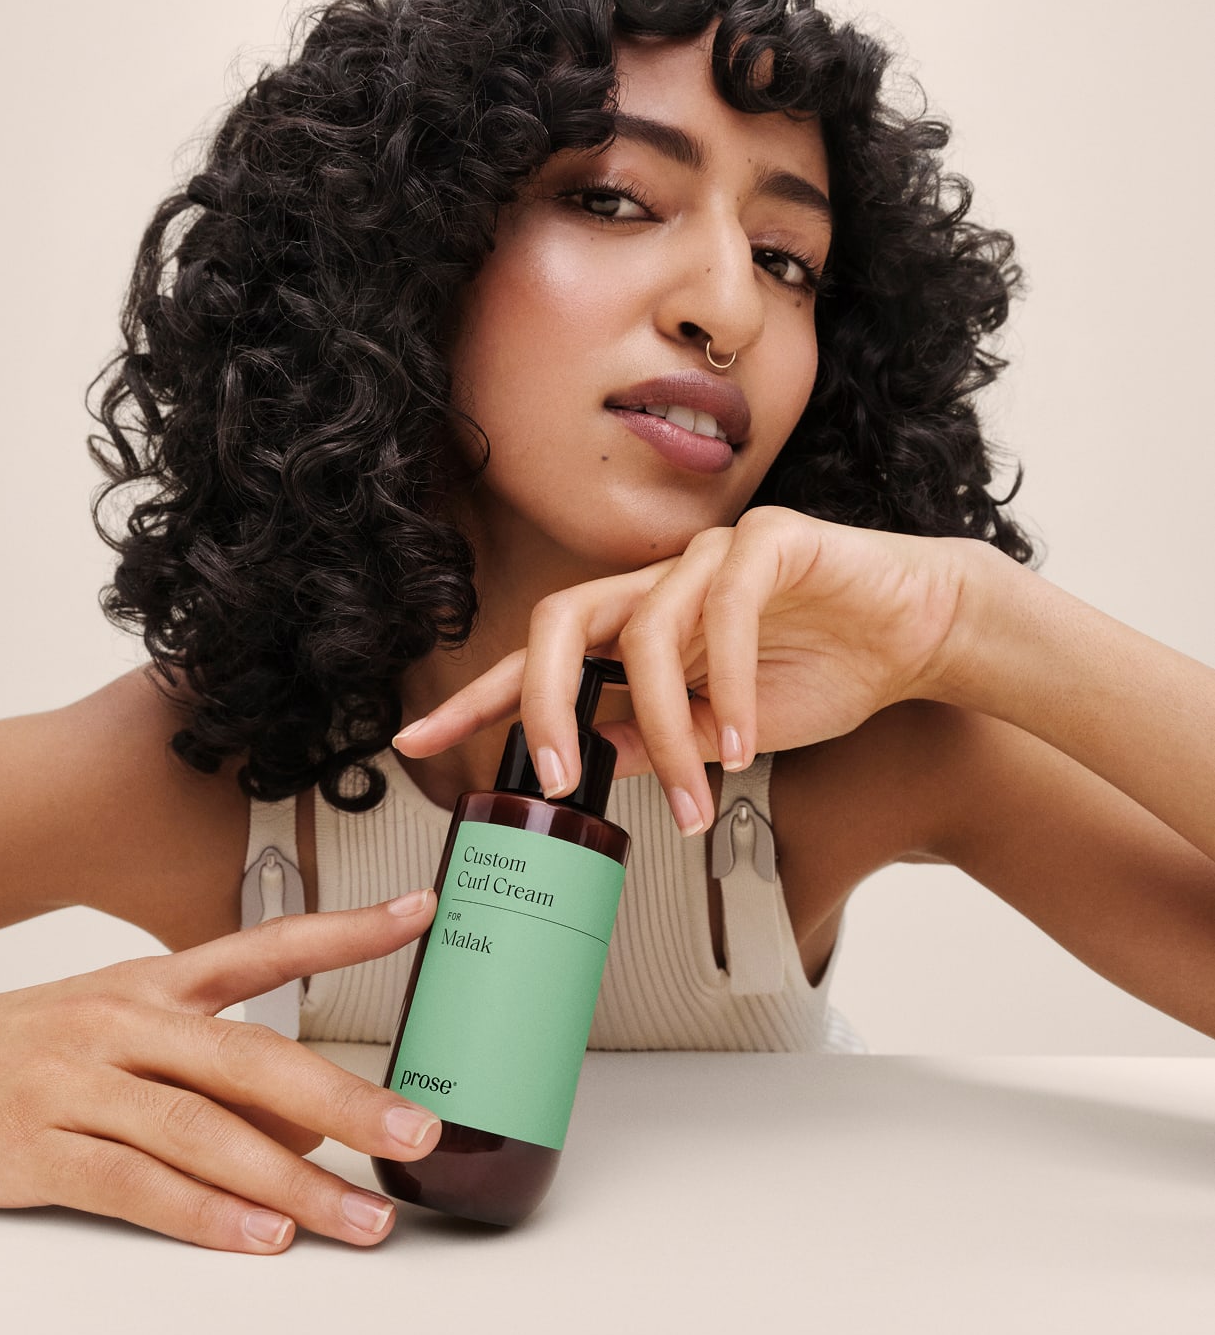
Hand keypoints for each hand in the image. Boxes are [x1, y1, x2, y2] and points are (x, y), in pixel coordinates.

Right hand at [0, 892, 439, 1252]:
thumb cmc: (42, 1052)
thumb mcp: (129, 1030)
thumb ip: (220, 1072)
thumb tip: (312, 1131)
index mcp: (157, 983)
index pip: (265, 945)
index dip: (344, 931)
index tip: (418, 915)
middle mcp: (126, 1023)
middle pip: (250, 1056)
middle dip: (344, 1098)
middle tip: (414, 1130)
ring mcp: (81, 1085)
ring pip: (203, 1131)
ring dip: (291, 1184)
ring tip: (357, 1218)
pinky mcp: (42, 1152)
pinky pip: (137, 1188)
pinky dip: (206, 1216)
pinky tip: (261, 1237)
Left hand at [395, 507, 977, 834]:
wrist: (918, 633)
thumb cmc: (824, 671)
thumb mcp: (721, 731)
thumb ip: (651, 741)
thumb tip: (584, 768)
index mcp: (640, 625)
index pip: (541, 658)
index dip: (476, 698)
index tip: (416, 741)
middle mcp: (661, 583)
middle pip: (562, 620)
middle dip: (539, 700)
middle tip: (551, 777)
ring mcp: (710, 556)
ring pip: (647, 629)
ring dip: (667, 728)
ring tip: (698, 793)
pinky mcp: (770, 541)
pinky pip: (724, 606)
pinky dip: (727, 682)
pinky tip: (741, 742)